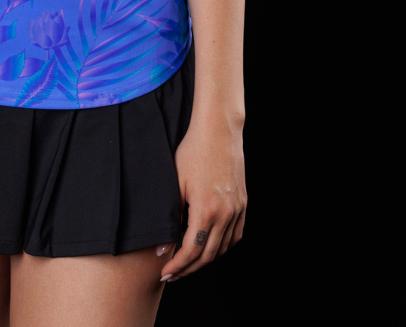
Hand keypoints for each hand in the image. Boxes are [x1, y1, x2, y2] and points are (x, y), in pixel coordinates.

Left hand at [158, 119, 246, 281]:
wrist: (218, 131)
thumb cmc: (193, 152)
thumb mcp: (176, 183)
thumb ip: (171, 217)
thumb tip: (162, 248)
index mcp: (206, 210)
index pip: (191, 250)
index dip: (177, 264)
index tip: (165, 271)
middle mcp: (225, 214)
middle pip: (208, 255)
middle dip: (189, 268)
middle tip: (174, 273)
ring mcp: (237, 210)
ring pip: (223, 248)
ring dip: (206, 259)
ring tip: (189, 262)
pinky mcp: (243, 204)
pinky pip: (236, 235)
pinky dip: (223, 246)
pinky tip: (211, 246)